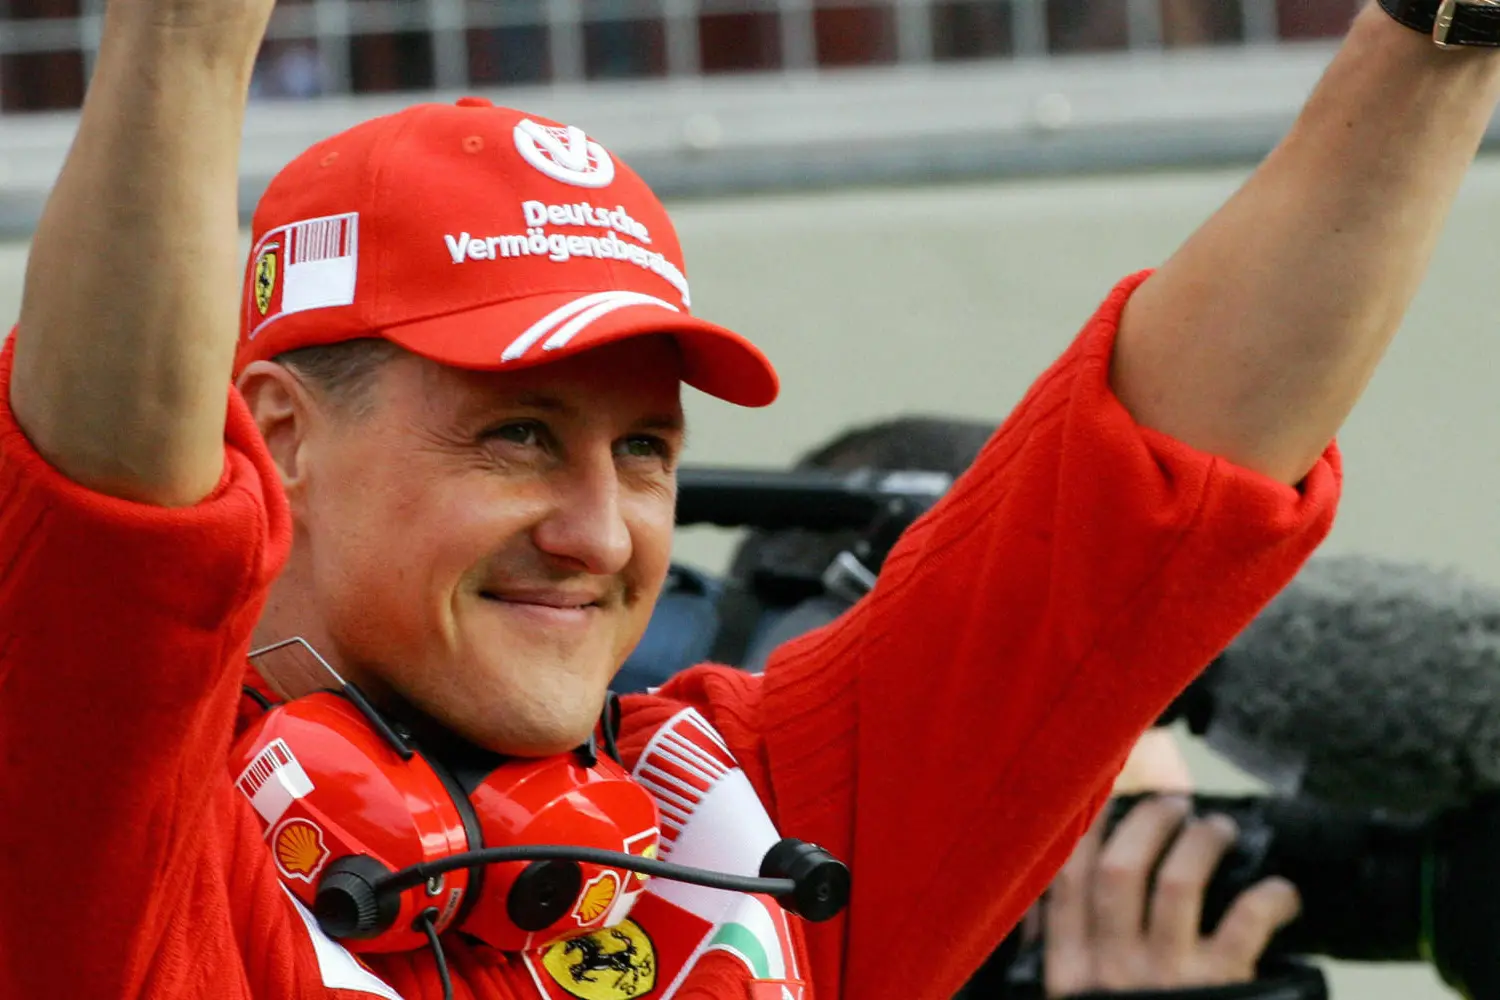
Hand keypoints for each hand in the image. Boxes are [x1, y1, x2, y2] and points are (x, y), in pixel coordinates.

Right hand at [1042, 796, 1300, 996]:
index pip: (1062, 885)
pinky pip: (1246, 922)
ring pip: (1177, 882)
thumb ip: (1068, 962)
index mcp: (1068, 975)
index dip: (1081, 833)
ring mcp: (1167, 980)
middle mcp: (1110, 971)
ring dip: (1200, 842)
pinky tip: (1281, 892)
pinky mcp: (1224, 990)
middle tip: (1172, 806)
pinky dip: (1269, 898)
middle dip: (1146, 824)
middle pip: (1118, 870)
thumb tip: (1053, 909)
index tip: (1103, 802)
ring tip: (1218, 829)